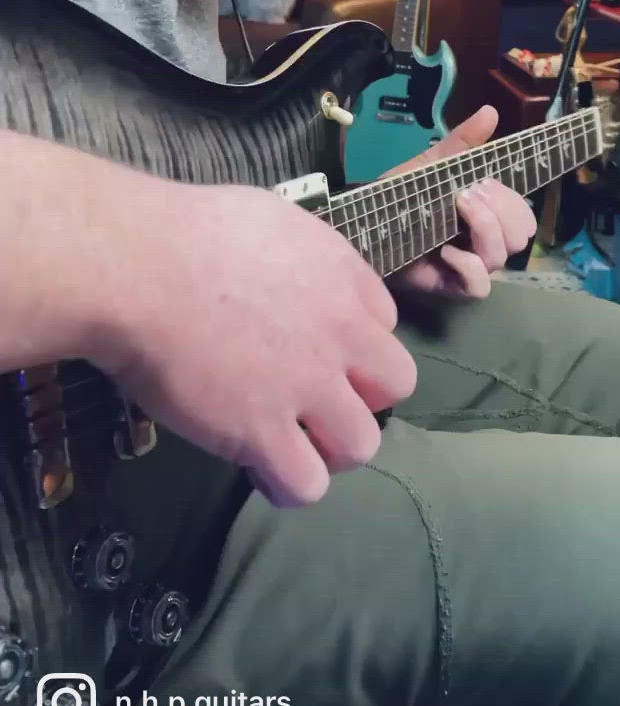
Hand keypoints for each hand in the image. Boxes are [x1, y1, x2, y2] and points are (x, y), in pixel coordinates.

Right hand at [87, 172, 416, 507]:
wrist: (140, 267)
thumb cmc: (188, 231)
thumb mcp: (272, 220)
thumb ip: (303, 258)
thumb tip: (296, 278)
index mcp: (342, 279)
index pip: (386, 325)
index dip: (351, 343)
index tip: (315, 347)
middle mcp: (339, 335)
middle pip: (394, 385)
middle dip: (359, 395)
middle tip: (311, 397)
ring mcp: (306, 387)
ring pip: (361, 444)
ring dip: (329, 447)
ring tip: (289, 439)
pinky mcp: (262, 432)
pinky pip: (306, 484)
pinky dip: (286, 482)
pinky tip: (257, 464)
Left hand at [383, 106, 536, 297]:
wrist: (364, 221)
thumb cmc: (401, 195)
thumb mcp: (432, 165)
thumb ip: (462, 142)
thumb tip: (491, 111)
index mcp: (486, 214)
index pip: (522, 214)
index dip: (510, 200)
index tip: (481, 182)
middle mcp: (484, 242)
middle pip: (519, 236)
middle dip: (499, 212)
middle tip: (465, 196)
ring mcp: (469, 266)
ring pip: (502, 257)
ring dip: (484, 229)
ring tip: (456, 210)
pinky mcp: (450, 286)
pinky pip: (479, 286)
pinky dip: (468, 267)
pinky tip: (446, 252)